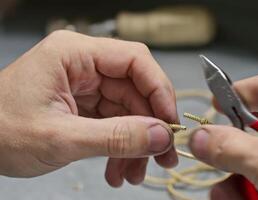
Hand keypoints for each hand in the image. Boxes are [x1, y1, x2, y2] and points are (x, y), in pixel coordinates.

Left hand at [0, 30, 177, 186]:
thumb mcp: (60, 138)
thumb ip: (115, 137)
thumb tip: (160, 136)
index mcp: (74, 54)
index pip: (135, 60)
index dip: (159, 90)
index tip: (170, 124)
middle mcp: (83, 66)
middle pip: (136, 90)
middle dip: (149, 127)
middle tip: (163, 157)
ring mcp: (85, 86)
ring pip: (128, 111)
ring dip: (135, 144)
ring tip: (134, 173)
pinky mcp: (84, 105)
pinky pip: (114, 123)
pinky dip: (120, 147)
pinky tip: (118, 169)